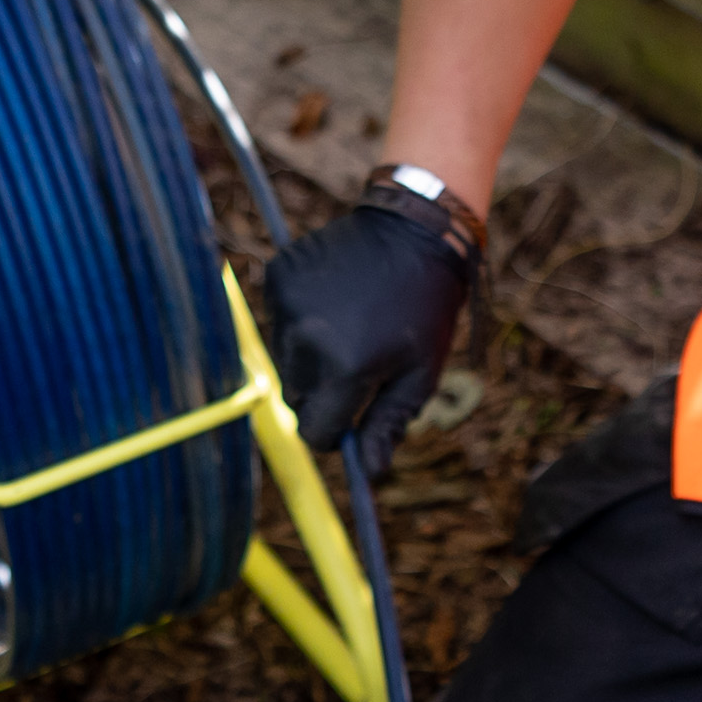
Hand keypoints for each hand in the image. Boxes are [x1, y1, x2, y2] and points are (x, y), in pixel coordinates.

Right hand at [265, 199, 470, 472]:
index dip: (334, 432)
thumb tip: (371, 473)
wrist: (414, 228)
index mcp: (345, 367)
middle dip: (322, 393)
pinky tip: (334, 300)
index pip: (315, 430)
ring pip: (284, 359)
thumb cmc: (425, 307)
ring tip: (349, 326)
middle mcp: (305, 337)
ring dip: (309, 357)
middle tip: (358, 367)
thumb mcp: (419, 373)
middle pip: (296, 396)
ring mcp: (286, 304)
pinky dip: (300, 321)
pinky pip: (278, 320)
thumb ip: (389, 424)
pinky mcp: (276, 276)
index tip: (351, 420)